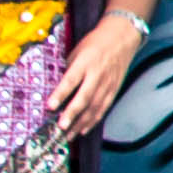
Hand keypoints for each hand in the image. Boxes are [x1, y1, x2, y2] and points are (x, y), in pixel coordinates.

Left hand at [52, 14, 149, 142]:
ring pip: (94, 107)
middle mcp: (98, 74)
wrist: (123, 36)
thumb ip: (68, 68)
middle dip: (72, 114)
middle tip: (61, 127)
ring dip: (81, 123)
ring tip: (68, 135)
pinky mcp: (114, 89)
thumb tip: (53, 87)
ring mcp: (108, 83)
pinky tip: (83, 129)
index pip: (71, 80)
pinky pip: (103, 108)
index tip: (50, 106)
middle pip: (84, 97)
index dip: (60, 94)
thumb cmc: (96, 42)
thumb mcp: (77, 50)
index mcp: (86, 62)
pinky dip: (93, 120)